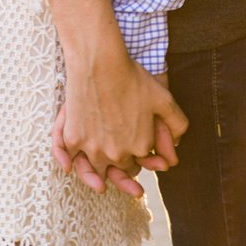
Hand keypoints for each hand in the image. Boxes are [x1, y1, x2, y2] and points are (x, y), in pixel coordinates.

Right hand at [51, 73, 187, 196]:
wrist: (100, 62)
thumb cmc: (132, 78)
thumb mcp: (164, 99)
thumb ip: (177, 123)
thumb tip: (178, 144)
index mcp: (140, 147)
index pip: (139, 164)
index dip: (138, 159)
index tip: (136, 155)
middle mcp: (117, 153)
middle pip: (118, 169)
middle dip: (121, 168)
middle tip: (121, 170)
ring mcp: (93, 148)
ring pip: (95, 170)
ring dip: (97, 174)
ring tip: (98, 183)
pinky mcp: (73, 138)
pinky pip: (69, 158)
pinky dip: (67, 162)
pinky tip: (68, 166)